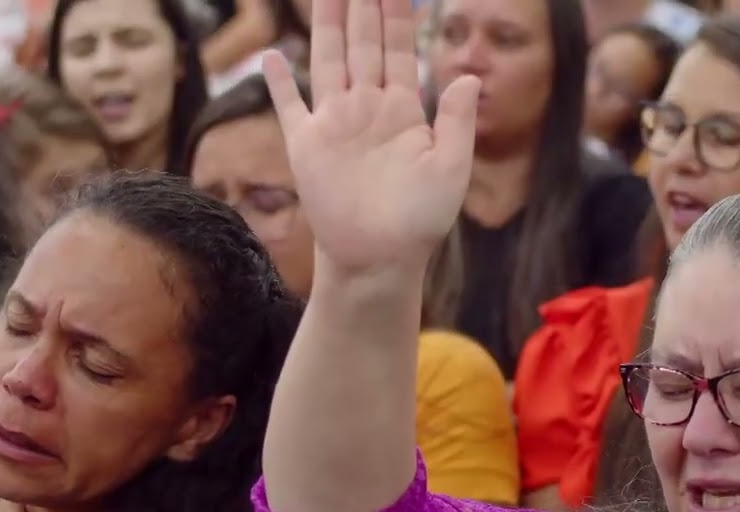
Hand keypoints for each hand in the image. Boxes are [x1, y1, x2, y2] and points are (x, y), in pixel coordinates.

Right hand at [263, 0, 479, 278]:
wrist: (379, 258)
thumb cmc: (420, 220)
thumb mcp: (450, 169)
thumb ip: (458, 121)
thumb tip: (469, 76)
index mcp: (404, 109)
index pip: (399, 46)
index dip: (397, 11)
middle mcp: (368, 107)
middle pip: (362, 41)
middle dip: (361, 3)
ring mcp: (335, 122)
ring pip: (329, 59)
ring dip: (326, 23)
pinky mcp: (305, 145)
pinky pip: (289, 105)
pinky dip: (278, 82)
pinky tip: (271, 56)